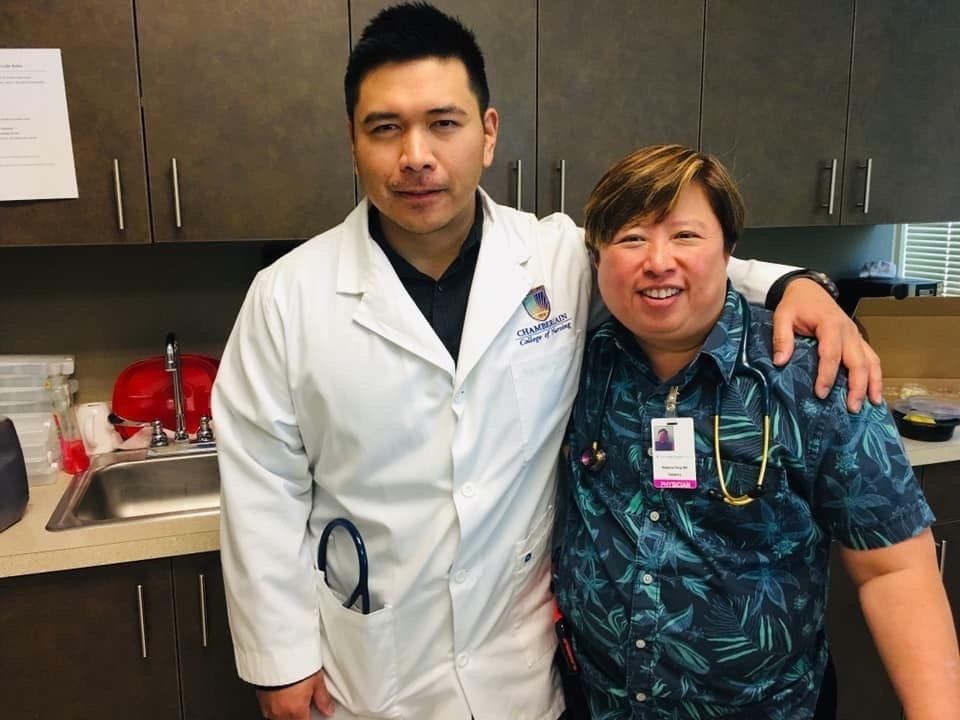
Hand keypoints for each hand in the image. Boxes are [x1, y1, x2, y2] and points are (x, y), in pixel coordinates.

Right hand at [256, 670, 334, 719]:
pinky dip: (275, 706)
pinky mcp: (259, 697)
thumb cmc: (294, 665)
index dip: (309, 717)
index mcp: (296, 711)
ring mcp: (268, 706)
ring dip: (285, 713)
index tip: (311, 712)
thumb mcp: (316, 680)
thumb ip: (322, 698)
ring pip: (278, 718)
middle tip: (303, 704)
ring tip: (293, 699)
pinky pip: (268, 709)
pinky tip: (281, 695)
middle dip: (298, 716)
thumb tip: (328, 709)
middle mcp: (280, 712)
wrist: (274, 654)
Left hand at [771, 278, 882, 412]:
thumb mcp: (782, 316)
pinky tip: (875, 392)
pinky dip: (876, 375)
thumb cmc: (796, 304)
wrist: (809, 289)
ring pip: (871, 361)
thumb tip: (779, 362)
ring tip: (871, 404)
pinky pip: (871, 358)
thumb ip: (781, 338)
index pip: (831, 354)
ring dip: (873, 383)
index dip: (827, 375)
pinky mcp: (858, 340)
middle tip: (852, 408)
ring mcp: (856, 336)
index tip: (820, 394)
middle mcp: (849, 331)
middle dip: (857, 386)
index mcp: (830, 325)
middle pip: (858, 362)